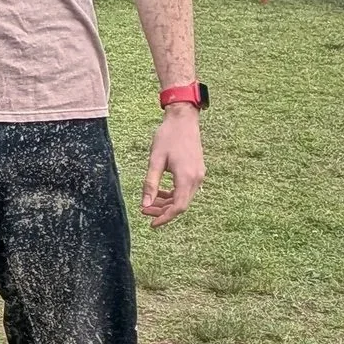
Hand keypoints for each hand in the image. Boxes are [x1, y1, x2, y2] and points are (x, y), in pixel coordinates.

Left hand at [141, 105, 204, 228]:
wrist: (183, 120)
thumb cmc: (167, 137)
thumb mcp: (155, 160)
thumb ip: (151, 183)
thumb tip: (144, 204)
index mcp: (186, 177)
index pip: (178, 207)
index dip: (164, 218)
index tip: (151, 224)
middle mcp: (196, 179)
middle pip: (181, 205)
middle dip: (163, 211)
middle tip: (144, 211)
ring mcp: (199, 175)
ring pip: (184, 198)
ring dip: (167, 203)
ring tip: (149, 203)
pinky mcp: (197, 171)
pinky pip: (186, 189)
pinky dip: (173, 194)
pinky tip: (160, 193)